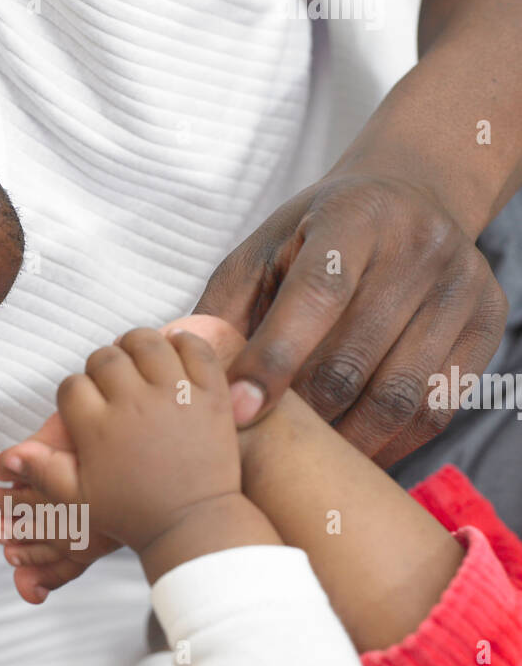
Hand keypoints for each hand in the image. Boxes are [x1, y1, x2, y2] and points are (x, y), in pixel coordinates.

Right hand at [0, 318, 244, 601]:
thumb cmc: (134, 514)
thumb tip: (5, 458)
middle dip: (102, 364)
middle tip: (110, 377)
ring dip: (138, 344)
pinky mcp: (210, 395)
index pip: (71, 385)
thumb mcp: (81, 500)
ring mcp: (174, 397)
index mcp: (98, 430)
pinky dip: (184, 343)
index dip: (73, 390)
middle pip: (106, 358)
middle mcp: (133, 406)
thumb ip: (44, 473)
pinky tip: (175, 351)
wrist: (194, 524)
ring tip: (138, 357)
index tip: (84, 400)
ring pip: (147, 343)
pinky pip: (194, 349)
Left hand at [196, 171, 508, 464]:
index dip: (275, 360)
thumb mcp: (263, 252)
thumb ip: (224, 309)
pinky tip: (354, 459)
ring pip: (400, 394)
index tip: (239, 413)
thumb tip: (179, 367)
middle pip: (356, 358)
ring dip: (347, 443)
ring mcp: (461, 286)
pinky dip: (391, 445)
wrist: (410, 198)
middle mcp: (418, 246)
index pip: (317, 296)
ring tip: (306, 466)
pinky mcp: (487, 322)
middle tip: (264, 450)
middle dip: (304, 415)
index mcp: (354, 219)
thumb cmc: (316, 239)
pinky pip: (437, 408)